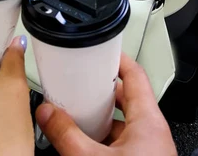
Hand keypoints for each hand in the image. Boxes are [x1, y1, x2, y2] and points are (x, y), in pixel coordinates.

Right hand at [35, 52, 176, 154]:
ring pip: (122, 124)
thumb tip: (46, 112)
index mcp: (148, 121)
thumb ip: (65, 134)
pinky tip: (84, 146)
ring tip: (76, 115)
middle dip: (100, 91)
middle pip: (126, 98)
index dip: (116, 59)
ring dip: (100, 118)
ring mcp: (148, 151)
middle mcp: (152, 133)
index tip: (99, 51)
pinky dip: (103, 139)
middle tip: (78, 84)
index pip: (135, 74)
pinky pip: (122, 144)